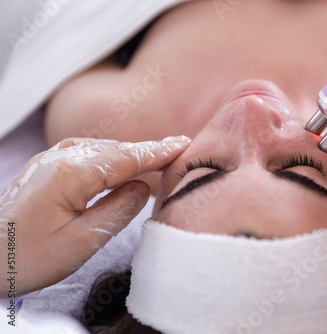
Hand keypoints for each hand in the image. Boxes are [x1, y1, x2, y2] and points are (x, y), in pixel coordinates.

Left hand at [0, 136, 189, 295]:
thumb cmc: (29, 257)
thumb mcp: (83, 241)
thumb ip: (119, 210)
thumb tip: (143, 187)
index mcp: (73, 173)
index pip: (127, 158)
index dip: (158, 151)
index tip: (184, 143)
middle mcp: (60, 157)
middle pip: (116, 149)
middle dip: (148, 150)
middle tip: (179, 147)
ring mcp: (50, 159)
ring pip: (101, 149)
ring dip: (130, 153)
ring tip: (156, 157)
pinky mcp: (44, 168)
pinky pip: (85, 154)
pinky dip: (109, 157)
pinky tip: (119, 165)